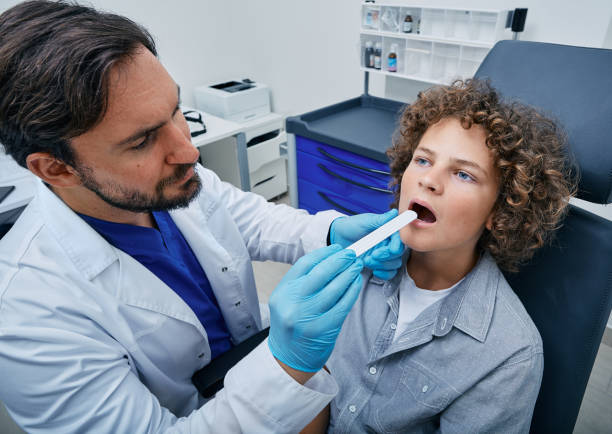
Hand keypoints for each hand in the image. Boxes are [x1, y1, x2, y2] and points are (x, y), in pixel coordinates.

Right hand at [268, 245, 363, 371]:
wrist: (287, 357)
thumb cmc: (291, 325)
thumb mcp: (287, 300)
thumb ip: (303, 281)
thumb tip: (330, 260)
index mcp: (282, 293)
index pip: (304, 265)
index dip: (323, 254)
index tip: (336, 248)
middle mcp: (293, 304)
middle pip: (320, 274)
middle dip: (339, 261)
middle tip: (351, 254)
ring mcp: (308, 318)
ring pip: (334, 288)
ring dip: (348, 274)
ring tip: (356, 266)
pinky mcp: (324, 330)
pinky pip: (343, 305)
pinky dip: (352, 291)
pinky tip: (356, 283)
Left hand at [330, 209, 404, 279]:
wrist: (338, 237)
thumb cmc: (351, 226)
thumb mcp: (365, 221)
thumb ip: (381, 219)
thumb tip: (394, 213)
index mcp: (388, 231)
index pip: (400, 240)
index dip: (394, 247)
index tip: (384, 251)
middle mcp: (388, 243)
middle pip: (398, 254)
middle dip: (385, 257)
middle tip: (372, 256)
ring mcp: (384, 254)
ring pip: (394, 264)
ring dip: (382, 265)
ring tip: (366, 260)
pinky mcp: (378, 264)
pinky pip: (389, 273)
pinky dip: (384, 274)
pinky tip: (374, 270)